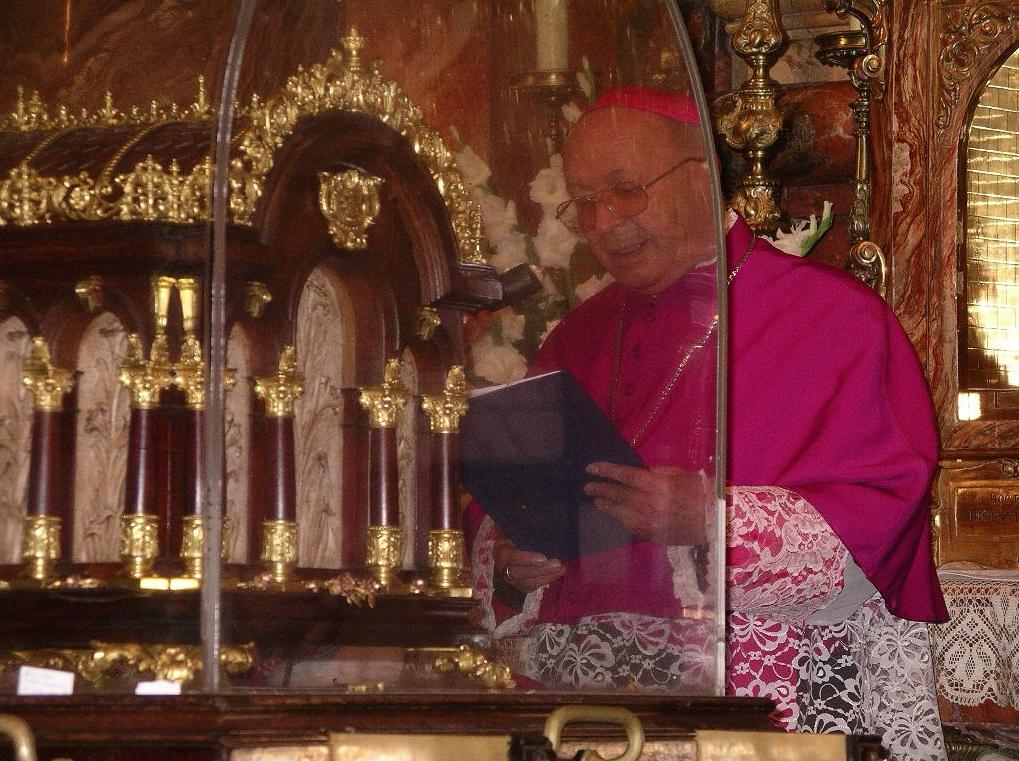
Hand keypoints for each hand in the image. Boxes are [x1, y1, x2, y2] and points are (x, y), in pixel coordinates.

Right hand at [493, 528, 563, 593]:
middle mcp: (502, 565)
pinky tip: (560, 572)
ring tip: (561, 567)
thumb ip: (521, 522)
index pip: (507, 555)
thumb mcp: (516, 527)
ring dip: (546, 575)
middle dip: (538, 569)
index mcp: (500, 548)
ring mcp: (510, 578)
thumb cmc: (516, 535)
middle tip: (557, 563)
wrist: (511, 553)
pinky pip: (533, 586)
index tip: (543, 557)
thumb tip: (532, 511)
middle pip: (517, 572)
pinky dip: (548, 579)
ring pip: (526, 581)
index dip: (524, 558)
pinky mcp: (520, 586)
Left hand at [584, 462, 707, 545]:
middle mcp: (651, 504)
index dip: (607, 471)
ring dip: (607, 506)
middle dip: (601, 490)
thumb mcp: (679, 474)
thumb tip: (634, 472)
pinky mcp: (653, 536)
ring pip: (621, 513)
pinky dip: (621, 519)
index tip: (591, 468)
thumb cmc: (699, 492)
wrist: (715, 520)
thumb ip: (655, 473)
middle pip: (619, 495)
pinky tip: (616, 514)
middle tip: (588, 487)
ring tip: (598, 502)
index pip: (626, 476)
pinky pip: (631, 526)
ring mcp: (650, 522)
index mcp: (659, 486)